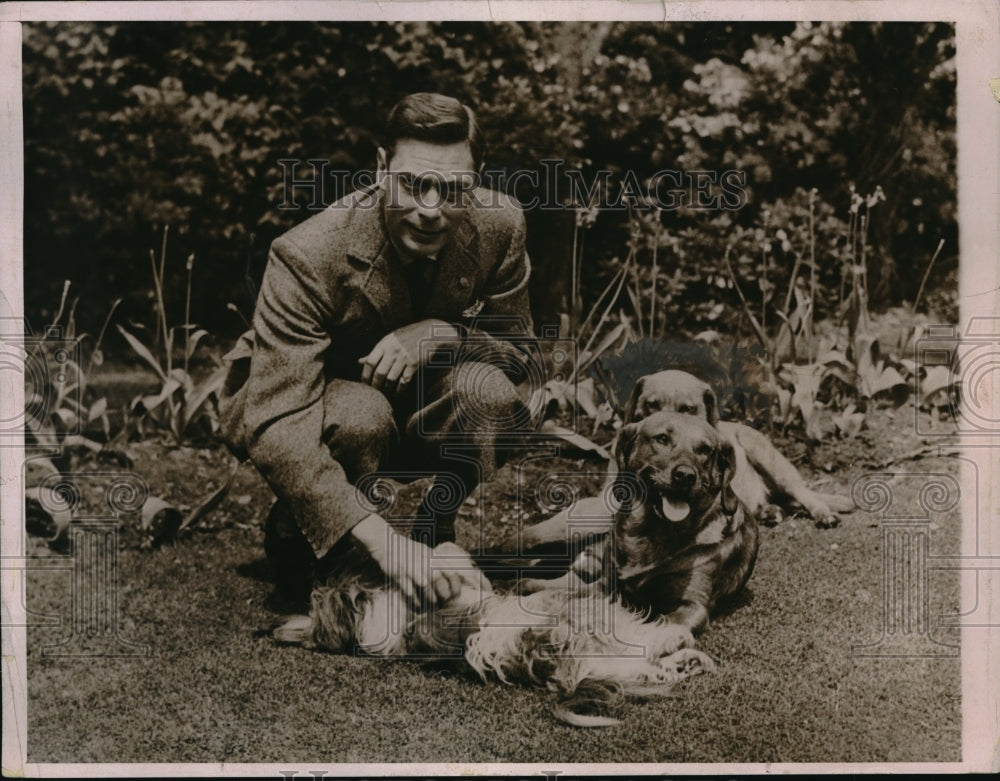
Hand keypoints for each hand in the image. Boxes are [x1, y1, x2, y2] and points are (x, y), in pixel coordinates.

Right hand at [350, 513, 467, 608]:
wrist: (386, 543)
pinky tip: (417, 605)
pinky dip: (415, 601)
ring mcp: (411, 567)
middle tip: (442, 602)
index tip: (455, 595)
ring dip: (429, 599)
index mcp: (432, 555)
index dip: (455, 585)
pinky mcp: (399, 574)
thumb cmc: (408, 550)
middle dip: (442, 595)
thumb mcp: (426, 552)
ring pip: (425, 588)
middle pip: (438, 581)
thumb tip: (452, 577)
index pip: (450, 571)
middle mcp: (424, 560)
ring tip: (430, 605)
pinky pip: (410, 592)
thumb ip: (437, 562)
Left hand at [358, 319, 459, 394]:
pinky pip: (404, 381)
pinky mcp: (414, 364)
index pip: (370, 362)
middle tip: (374, 393)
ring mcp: (404, 358)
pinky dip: (399, 389)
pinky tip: (396, 393)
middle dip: (375, 386)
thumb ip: (376, 352)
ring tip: (385, 394)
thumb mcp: (389, 340)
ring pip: (391, 379)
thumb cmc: (407, 336)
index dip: (365, 376)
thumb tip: (360, 361)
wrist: (429, 332)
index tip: (364, 384)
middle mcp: (393, 351)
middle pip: (379, 373)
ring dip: (387, 389)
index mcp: (384, 344)